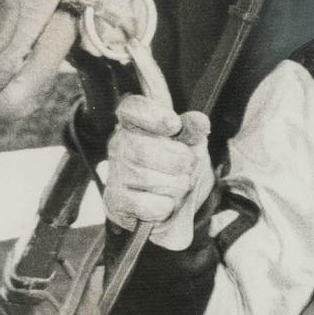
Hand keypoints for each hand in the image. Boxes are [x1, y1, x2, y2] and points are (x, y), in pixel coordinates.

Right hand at [105, 94, 214, 250]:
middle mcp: (120, 145)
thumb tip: (198, 121)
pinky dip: (166, 206)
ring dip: (176, 186)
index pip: (131, 108)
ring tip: (177, 185)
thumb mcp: (192, 143)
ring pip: (148, 179)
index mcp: (137, 123)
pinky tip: (164, 202)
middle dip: (179, 161)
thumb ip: (195, 130)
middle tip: (188, 167)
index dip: (152, 114)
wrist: (174, 204)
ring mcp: (115, 174)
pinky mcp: (116, 202)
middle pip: (146, 149)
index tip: (173, 124)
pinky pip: (149, 205)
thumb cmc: (179, 166)